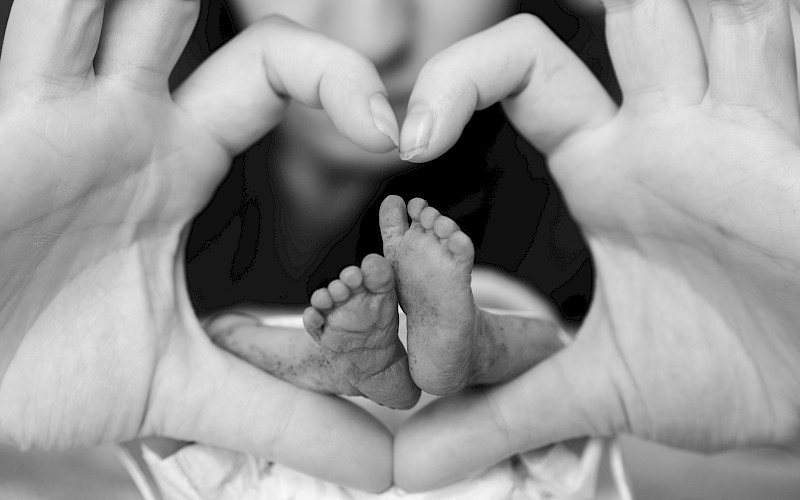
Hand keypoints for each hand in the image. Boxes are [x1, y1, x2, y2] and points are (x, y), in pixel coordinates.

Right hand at [0, 2, 398, 490]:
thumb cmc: (40, 366)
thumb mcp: (182, 388)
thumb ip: (283, 414)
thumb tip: (385, 465)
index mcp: (175, 161)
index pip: (274, 83)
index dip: (340, 87)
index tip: (397, 137)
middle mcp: (128, 120)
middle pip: (219, 29)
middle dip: (293, 38)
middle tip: (377, 58)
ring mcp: (63, 107)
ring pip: (124, 4)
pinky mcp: (9, 117)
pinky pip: (46, 26)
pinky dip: (77, 7)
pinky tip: (96, 4)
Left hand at [394, 1, 799, 490]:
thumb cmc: (733, 372)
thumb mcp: (600, 389)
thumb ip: (504, 412)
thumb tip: (410, 464)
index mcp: (610, 167)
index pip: (525, 76)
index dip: (462, 80)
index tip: (412, 142)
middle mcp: (669, 128)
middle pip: (625, 11)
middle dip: (590, 7)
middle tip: (511, 38)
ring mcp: (736, 119)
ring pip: (696, 5)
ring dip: (666, 4)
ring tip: (645, 13)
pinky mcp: (788, 131)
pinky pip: (770, 34)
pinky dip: (745, 20)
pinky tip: (730, 17)